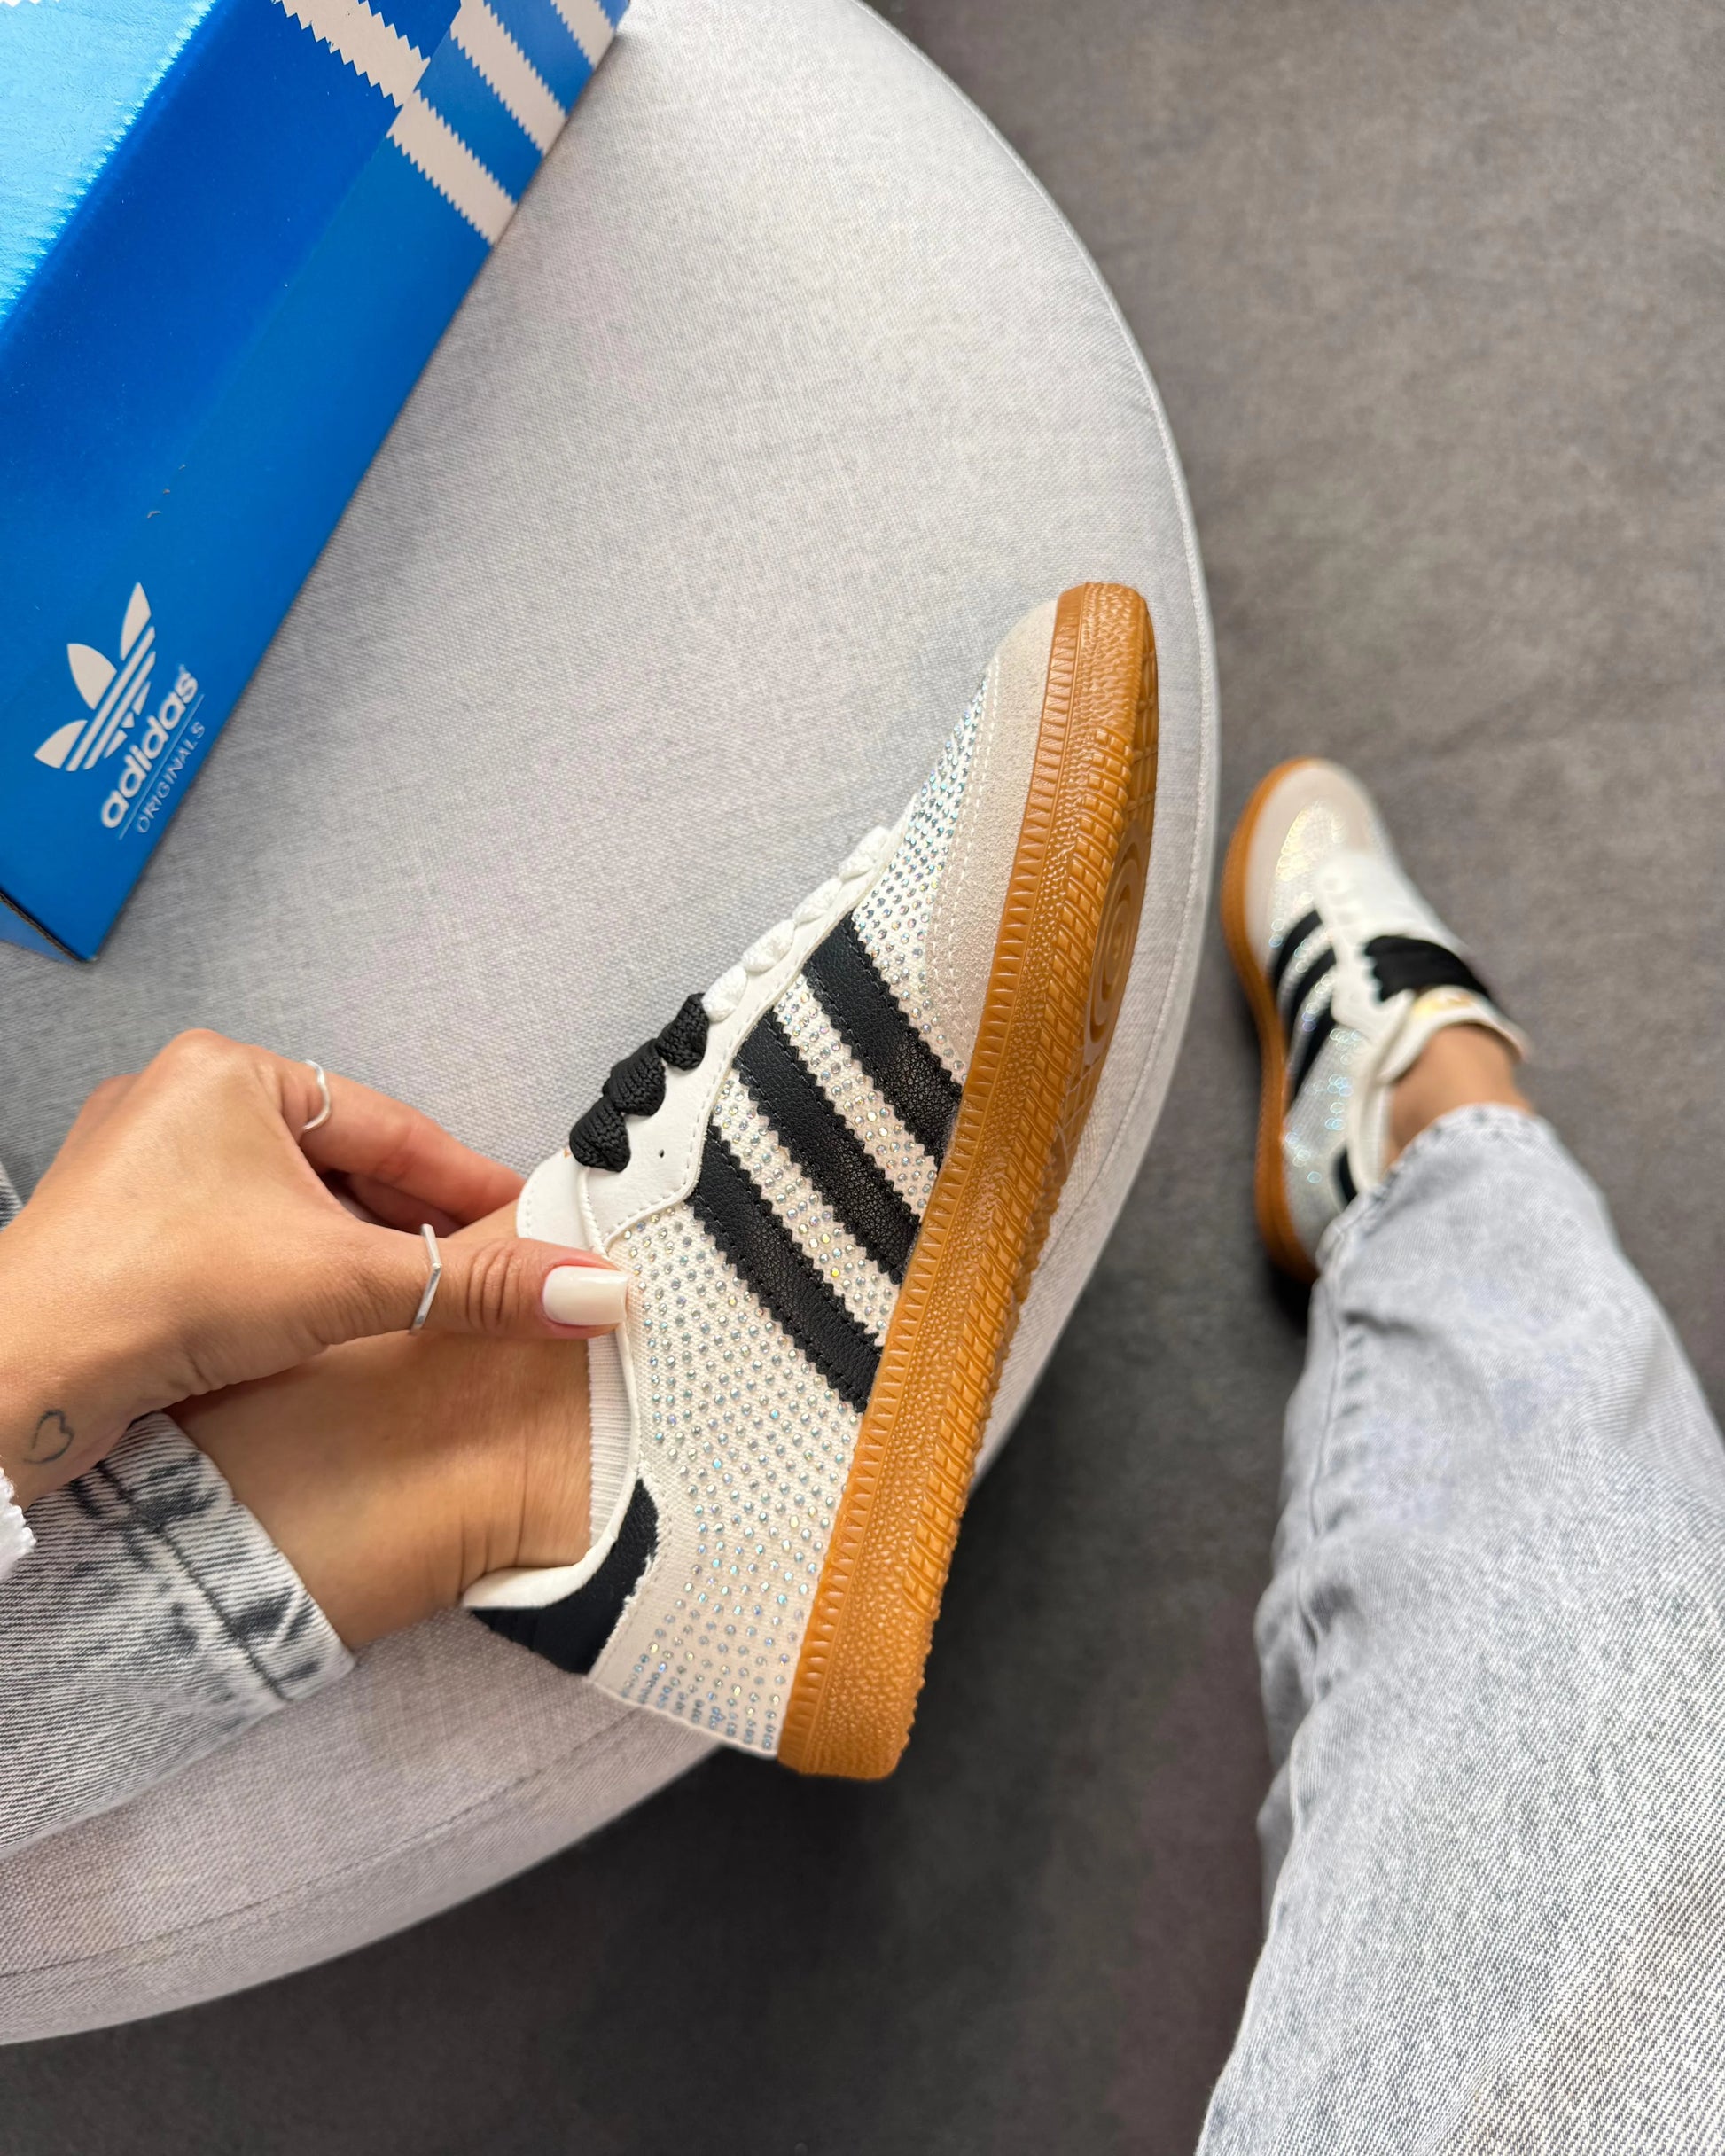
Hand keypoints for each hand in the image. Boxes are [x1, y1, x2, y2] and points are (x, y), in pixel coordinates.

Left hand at [0, 1030, 620, 1508]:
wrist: (15, 1380)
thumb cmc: (151, 1294)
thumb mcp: (349, 1282)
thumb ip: (477, 1287)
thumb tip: (591, 1291)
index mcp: (232, 1071)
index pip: (393, 1129)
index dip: (472, 1185)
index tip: (533, 1224)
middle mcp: (181, 1102)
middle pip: (344, 1168)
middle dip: (413, 1228)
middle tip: (486, 1276)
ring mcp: (142, 1169)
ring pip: (292, 1208)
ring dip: (355, 1257)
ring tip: (415, 1307)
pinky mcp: (119, 1235)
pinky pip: (239, 1241)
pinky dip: (293, 1277)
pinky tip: (328, 1322)